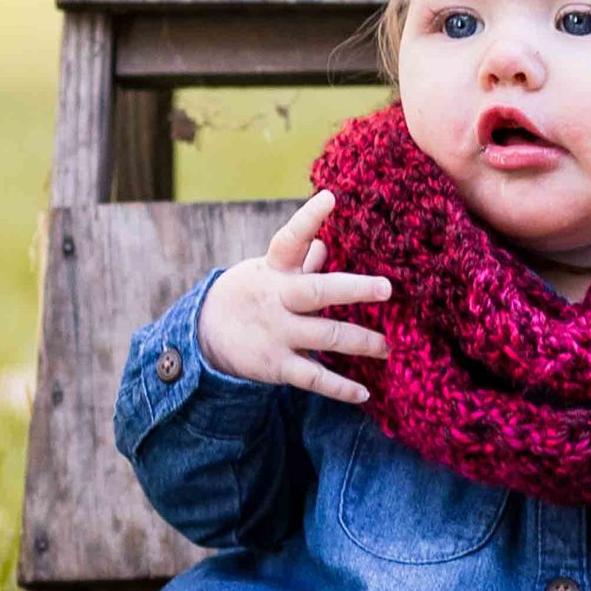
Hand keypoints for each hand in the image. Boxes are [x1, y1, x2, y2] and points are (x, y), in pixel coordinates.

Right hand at [197, 192, 391, 404]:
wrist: (203, 335)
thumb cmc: (248, 294)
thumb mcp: (267, 271)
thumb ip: (298, 259)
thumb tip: (325, 242)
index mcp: (274, 269)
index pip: (290, 238)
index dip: (308, 218)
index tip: (330, 197)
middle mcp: (278, 299)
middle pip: (318, 291)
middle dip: (354, 289)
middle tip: (387, 288)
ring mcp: (277, 333)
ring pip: (325, 336)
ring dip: (361, 342)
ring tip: (387, 347)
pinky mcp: (277, 366)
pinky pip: (313, 378)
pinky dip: (339, 388)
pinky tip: (364, 393)